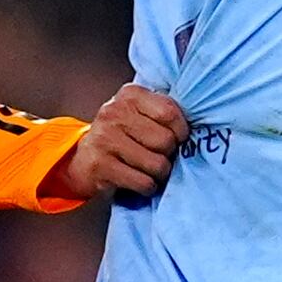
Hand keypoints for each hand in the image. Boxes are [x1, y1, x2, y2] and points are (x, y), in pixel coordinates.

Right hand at [41, 82, 188, 203]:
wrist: (84, 157)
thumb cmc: (124, 134)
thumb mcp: (140, 113)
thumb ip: (164, 111)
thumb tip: (198, 127)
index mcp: (130, 94)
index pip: (170, 113)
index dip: (181, 131)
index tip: (178, 138)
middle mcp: (114, 112)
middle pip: (165, 141)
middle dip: (169, 155)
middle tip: (160, 156)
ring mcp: (105, 138)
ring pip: (156, 165)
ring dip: (160, 174)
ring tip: (150, 170)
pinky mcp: (100, 165)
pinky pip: (143, 182)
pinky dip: (148, 187)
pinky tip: (140, 181)